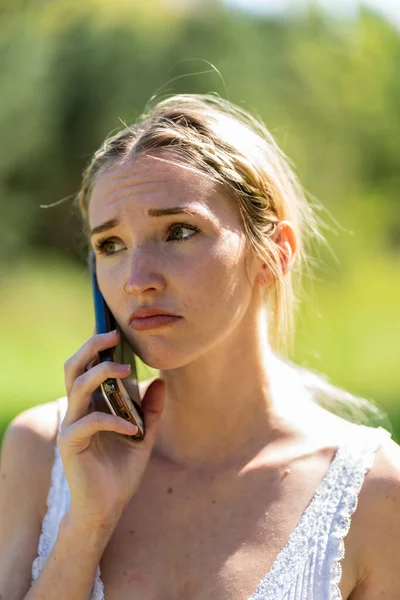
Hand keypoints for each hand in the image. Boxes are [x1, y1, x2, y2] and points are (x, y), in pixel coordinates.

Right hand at [59, 330, 164, 529]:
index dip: (97, 346)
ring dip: (101, 374)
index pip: (87, 367)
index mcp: (91, 405)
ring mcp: (71, 426)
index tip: (116, 329)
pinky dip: (112, 420)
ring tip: (126, 371)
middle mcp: (77, 410)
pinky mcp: (70, 444)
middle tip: (113, 335)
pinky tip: (131, 428)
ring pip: (77, 387)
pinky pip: (89, 422)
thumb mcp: (144, 435)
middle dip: (91, 346)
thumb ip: (151, 410)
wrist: (107, 506)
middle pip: (73, 367)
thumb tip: (161, 380)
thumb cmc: (121, 470)